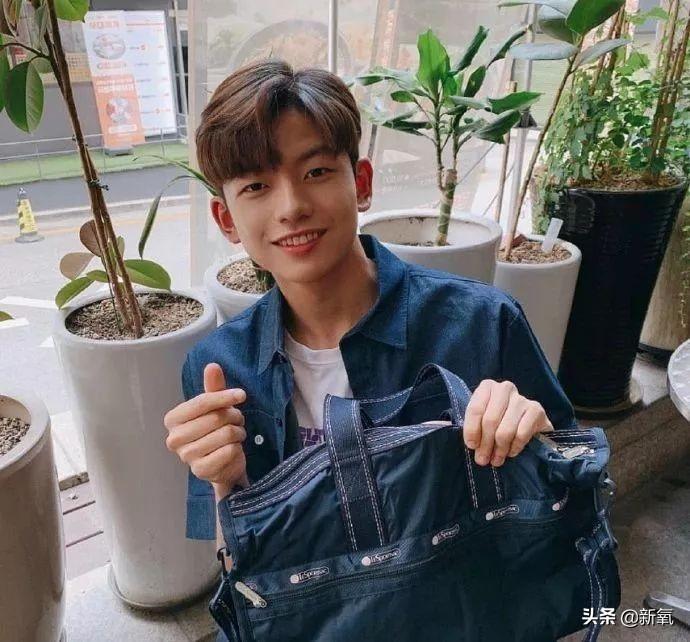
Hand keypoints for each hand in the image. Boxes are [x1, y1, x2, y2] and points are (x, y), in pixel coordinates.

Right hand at [164, 363, 249, 491]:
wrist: (222, 464)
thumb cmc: (216, 430)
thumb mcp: (215, 407)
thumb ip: (213, 387)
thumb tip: (212, 365)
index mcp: (173, 419)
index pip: (202, 402)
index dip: (224, 397)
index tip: (241, 395)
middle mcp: (174, 438)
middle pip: (215, 418)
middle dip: (234, 417)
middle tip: (236, 421)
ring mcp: (186, 456)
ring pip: (225, 434)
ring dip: (238, 432)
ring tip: (236, 434)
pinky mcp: (201, 470)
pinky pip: (229, 451)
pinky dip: (237, 447)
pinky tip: (233, 449)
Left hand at [462, 379, 552, 467]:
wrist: (527, 422)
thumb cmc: (498, 420)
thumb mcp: (482, 420)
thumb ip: (475, 428)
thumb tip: (474, 446)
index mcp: (487, 387)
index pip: (475, 409)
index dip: (472, 430)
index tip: (471, 446)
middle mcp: (505, 388)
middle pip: (490, 420)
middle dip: (485, 444)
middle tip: (483, 459)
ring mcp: (522, 399)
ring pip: (505, 430)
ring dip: (499, 449)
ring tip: (496, 459)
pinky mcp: (536, 410)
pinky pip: (521, 434)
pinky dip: (514, 447)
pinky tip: (511, 452)